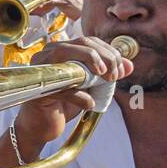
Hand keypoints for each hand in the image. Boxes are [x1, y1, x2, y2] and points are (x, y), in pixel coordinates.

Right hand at [12, 36, 134, 154]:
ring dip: (93, 65)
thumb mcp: (90, 87)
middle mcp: (46, 55)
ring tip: (107, 81)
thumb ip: (108, 74)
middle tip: (115, 76)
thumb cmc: (64, 104)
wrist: (41, 126)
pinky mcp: (38, 89)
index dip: (109, 52)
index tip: (120, 70)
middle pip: (81, 43)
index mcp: (60, 51)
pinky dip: (80, 96)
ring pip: (66, 53)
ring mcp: (40, 70)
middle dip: (106, 57)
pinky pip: (63, 87)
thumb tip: (129, 65)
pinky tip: (90, 104)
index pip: (88, 41)